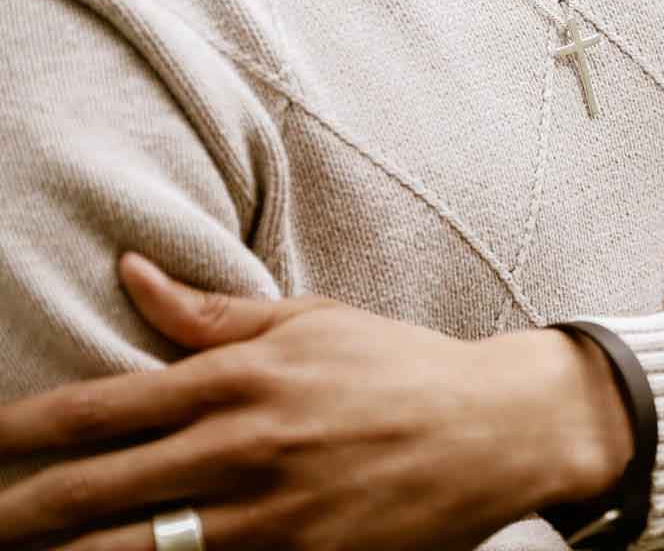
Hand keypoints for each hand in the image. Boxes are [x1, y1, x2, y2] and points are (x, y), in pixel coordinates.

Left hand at [0, 255, 600, 550]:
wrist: (491, 429)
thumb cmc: (396, 367)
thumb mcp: (310, 321)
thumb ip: (212, 311)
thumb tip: (131, 271)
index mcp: (244, 377)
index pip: (104, 407)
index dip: (24, 431)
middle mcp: (245, 447)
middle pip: (97, 492)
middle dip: (17, 514)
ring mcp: (270, 518)